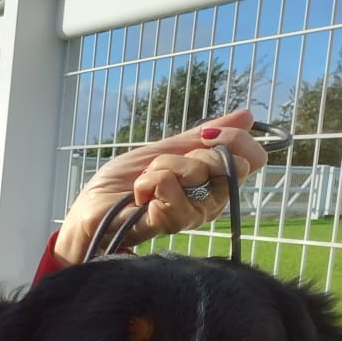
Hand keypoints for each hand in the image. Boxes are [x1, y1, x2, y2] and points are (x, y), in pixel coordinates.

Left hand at [53, 109, 270, 264]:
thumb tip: (247, 116)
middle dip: (194, 153)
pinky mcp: (166, 224)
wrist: (89, 209)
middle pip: (231, 166)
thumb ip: (201, 136)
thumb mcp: (164, 150)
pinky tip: (138, 195)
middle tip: (163, 163)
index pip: (251, 160)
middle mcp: (208, 204)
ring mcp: (189, 217)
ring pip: (199, 176)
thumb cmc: (122, 185)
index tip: (207, 134)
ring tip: (144, 180)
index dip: (234, 140)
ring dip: (165, 168)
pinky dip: (150, 184)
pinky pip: (172, 193)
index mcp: (211, 184)